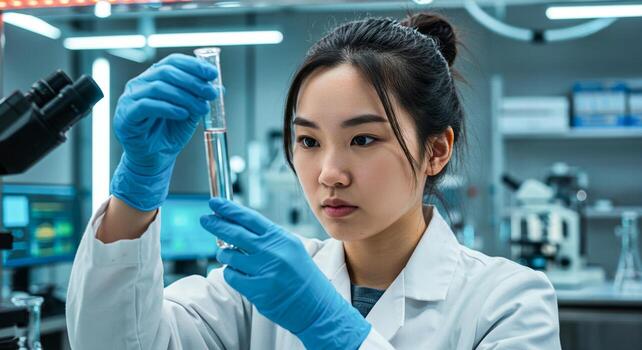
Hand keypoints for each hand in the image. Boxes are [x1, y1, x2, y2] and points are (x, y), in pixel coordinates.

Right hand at [110, 53, 217, 210]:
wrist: (155, 159)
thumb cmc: (169, 133)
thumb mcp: (190, 114)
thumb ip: (200, 99)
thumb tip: (220, 87)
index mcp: (155, 78)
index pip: (173, 62)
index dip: (193, 65)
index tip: (212, 73)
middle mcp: (140, 84)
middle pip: (166, 72)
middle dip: (193, 81)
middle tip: (210, 92)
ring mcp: (130, 98)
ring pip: (158, 87)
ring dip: (184, 97)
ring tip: (201, 108)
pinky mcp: (126, 115)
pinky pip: (147, 105)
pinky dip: (168, 108)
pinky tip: (183, 114)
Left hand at [200, 198, 370, 349]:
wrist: (317, 306)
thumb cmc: (302, 276)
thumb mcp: (291, 248)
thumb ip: (267, 238)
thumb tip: (237, 228)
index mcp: (281, 238)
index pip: (249, 219)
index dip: (229, 209)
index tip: (215, 203)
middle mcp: (273, 252)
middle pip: (235, 233)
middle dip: (216, 224)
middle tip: (204, 219)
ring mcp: (264, 271)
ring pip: (229, 257)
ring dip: (225, 255)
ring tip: (228, 256)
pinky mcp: (257, 290)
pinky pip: (231, 276)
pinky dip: (231, 274)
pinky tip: (239, 274)